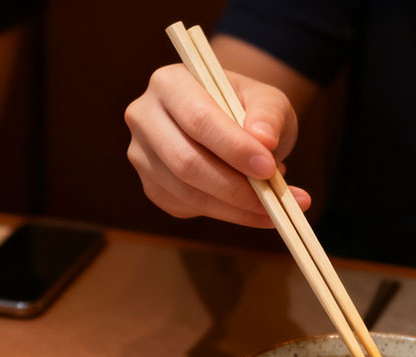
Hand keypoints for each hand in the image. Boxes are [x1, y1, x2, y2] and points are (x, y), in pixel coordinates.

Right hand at [125, 63, 309, 228]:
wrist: (231, 126)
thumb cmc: (247, 109)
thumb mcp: (268, 100)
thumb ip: (269, 114)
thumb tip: (264, 139)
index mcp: (169, 83)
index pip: (198, 119)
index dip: (234, 148)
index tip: (269, 168)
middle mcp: (145, 117)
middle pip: (185, 161)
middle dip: (233, 186)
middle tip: (273, 199)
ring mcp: (142, 155)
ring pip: (186, 192)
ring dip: (233, 207)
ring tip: (272, 207)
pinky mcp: (151, 186)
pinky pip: (186, 207)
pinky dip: (225, 213)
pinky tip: (250, 208)